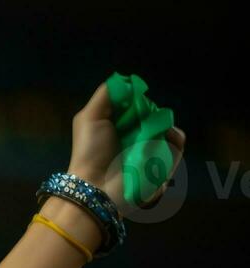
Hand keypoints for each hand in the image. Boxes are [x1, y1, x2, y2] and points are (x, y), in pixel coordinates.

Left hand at [66, 82, 185, 208]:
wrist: (96, 187)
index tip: (132, 108)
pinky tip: (159, 144)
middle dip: (150, 116)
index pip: (140, 105)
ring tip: (144, 140)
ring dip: (159, 129)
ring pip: (168, 129)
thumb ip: (107, 94)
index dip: (139, 103)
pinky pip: (176, 144)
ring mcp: (151, 152)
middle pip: (156, 115)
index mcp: (121, 127)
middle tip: (137, 127)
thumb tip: (130, 81)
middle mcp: (137, 139)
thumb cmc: (90, 152)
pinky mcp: (163, 165)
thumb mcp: (90, 117)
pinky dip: (171, 141)